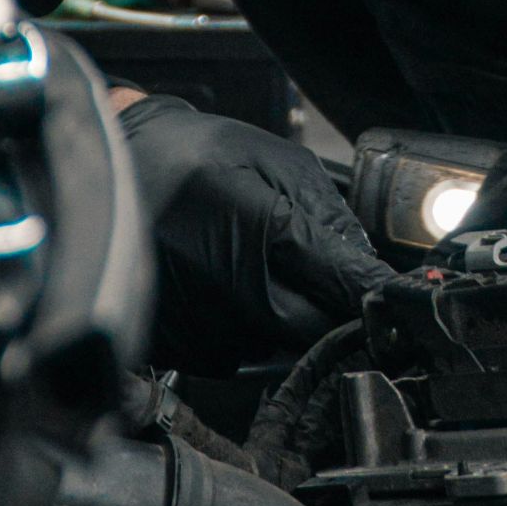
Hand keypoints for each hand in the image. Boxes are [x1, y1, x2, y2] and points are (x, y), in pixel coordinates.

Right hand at [118, 95, 395, 372]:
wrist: (113, 166)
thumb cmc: (192, 153)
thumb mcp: (273, 158)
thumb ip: (326, 209)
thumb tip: (365, 263)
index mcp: (257, 226)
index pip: (338, 281)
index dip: (371, 292)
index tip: (393, 301)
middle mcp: (225, 282)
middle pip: (311, 328)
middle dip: (325, 307)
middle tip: (312, 274)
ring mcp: (197, 319)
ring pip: (272, 342)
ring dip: (277, 313)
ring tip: (244, 262)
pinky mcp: (174, 343)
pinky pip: (231, 351)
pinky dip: (238, 323)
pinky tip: (217, 281)